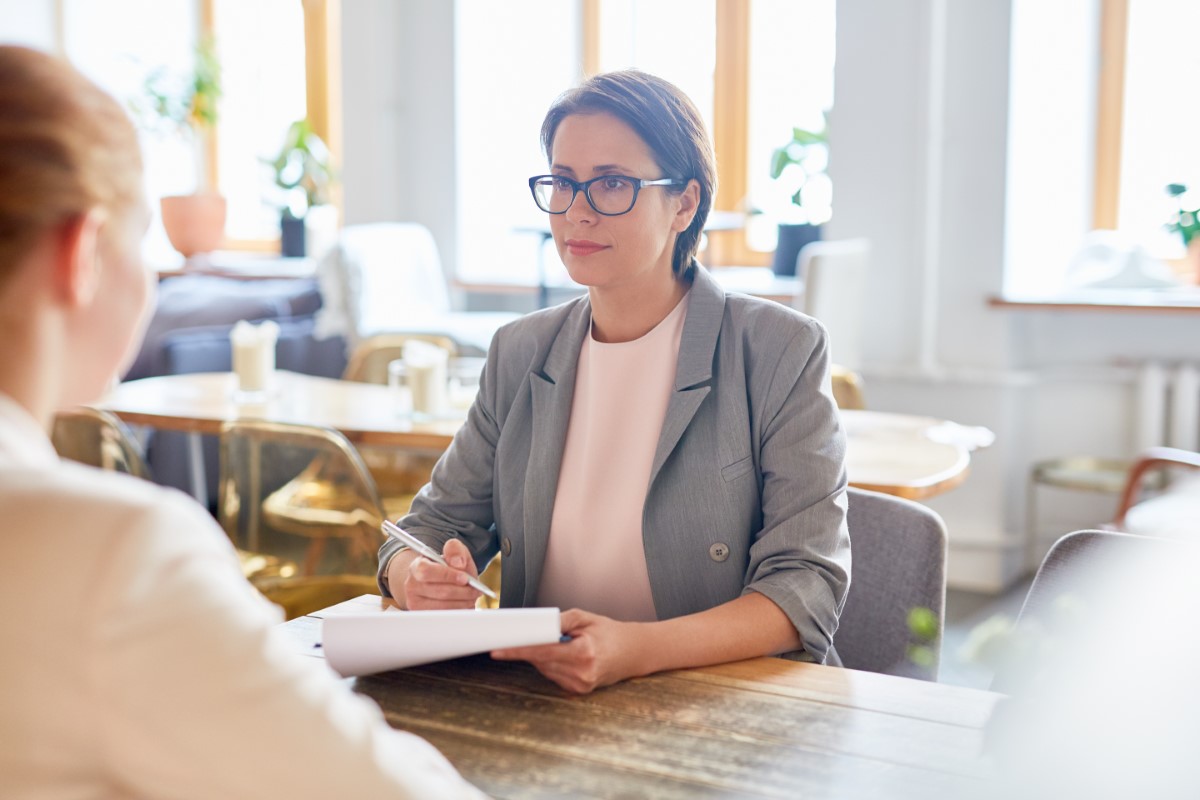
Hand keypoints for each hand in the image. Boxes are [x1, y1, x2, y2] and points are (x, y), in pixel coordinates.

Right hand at [399, 538, 480, 610]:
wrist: (438, 582)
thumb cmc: (447, 568)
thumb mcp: (453, 552)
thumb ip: (455, 549)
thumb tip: (458, 563)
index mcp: (416, 566)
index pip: (426, 571)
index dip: (447, 575)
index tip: (465, 578)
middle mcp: (412, 585)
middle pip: (440, 591)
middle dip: (463, 591)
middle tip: (475, 589)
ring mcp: (415, 603)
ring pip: (444, 607)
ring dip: (463, 602)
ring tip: (471, 596)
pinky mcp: (423, 616)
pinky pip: (445, 617)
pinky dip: (459, 611)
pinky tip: (464, 603)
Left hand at [491, 609, 648, 693]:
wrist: (634, 652)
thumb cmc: (612, 633)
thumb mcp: (587, 618)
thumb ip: (561, 620)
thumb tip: (537, 624)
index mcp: (584, 653)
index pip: (542, 652)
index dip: (518, 650)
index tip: (499, 650)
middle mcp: (582, 673)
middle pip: (540, 662)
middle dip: (528, 649)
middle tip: (518, 636)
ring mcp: (581, 685)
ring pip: (545, 670)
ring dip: (540, 656)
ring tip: (555, 642)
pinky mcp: (579, 691)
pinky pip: (554, 676)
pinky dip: (551, 664)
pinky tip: (562, 654)